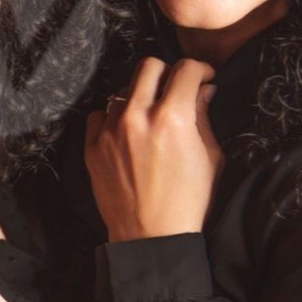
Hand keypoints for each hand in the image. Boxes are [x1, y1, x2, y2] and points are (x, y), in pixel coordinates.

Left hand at [85, 56, 222, 241]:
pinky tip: (128, 131)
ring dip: (140, 96)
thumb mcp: (210, 157)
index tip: (203, 76)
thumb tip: (204, 89)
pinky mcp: (92, 144)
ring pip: (123, 89)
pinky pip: (100, 113)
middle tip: (175, 87)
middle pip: (149, 66)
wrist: (150, 235)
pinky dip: (114, 116)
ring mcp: (110, 130)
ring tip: (151, 116)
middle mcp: (137, 117)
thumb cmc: (188, 200)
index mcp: (172, 119)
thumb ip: (203, 116)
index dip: (201, 69)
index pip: (186, 69)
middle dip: (168, 71)